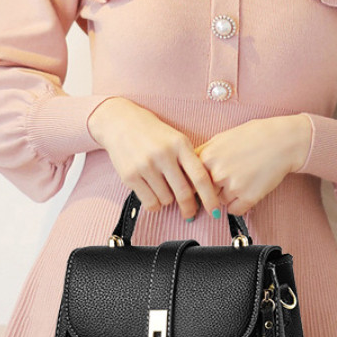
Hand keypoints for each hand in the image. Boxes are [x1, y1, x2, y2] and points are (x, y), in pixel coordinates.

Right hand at [87, 97, 222, 220]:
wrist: (120, 122)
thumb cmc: (153, 134)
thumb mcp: (175, 140)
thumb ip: (189, 162)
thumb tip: (202, 194)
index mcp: (180, 144)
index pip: (200, 177)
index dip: (210, 197)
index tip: (215, 211)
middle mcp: (163, 155)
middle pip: (184, 193)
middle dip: (189, 208)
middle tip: (189, 213)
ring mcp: (145, 166)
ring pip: (166, 200)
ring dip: (168, 200)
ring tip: (163, 188)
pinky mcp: (130, 176)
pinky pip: (150, 203)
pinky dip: (155, 204)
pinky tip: (153, 194)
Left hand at [193, 114, 312, 215]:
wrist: (282, 141)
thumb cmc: (253, 136)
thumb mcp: (221, 138)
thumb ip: (203, 154)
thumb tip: (188, 169)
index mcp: (207, 157)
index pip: (190, 180)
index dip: (195, 184)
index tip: (198, 188)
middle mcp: (217, 173)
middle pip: (204, 193)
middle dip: (212, 190)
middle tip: (226, 180)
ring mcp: (233, 186)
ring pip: (219, 202)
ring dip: (227, 196)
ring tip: (241, 179)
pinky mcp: (249, 197)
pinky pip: (234, 210)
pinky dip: (239, 204)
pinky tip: (247, 190)